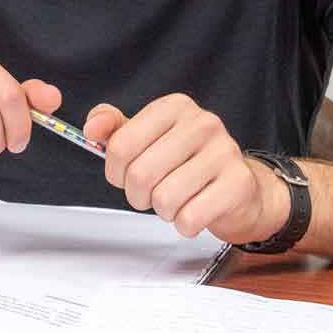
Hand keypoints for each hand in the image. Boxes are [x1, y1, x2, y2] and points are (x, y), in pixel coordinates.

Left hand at [84, 95, 284, 242]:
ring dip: (163, 211)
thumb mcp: (148, 139)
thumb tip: (92, 128)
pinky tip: (194, 213)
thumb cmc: (187, 164)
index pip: (120, 144)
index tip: (123, 177)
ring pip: (164, 198)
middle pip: (141, 174)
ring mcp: (224, 152)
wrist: (240, 189)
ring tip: (176, 202)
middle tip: (150, 196)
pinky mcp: (238, 184)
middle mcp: (202, 123)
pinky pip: (189, 217)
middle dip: (138, 196)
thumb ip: (114, 129)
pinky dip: (184, 225)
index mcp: (175, 107)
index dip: (115, 171)